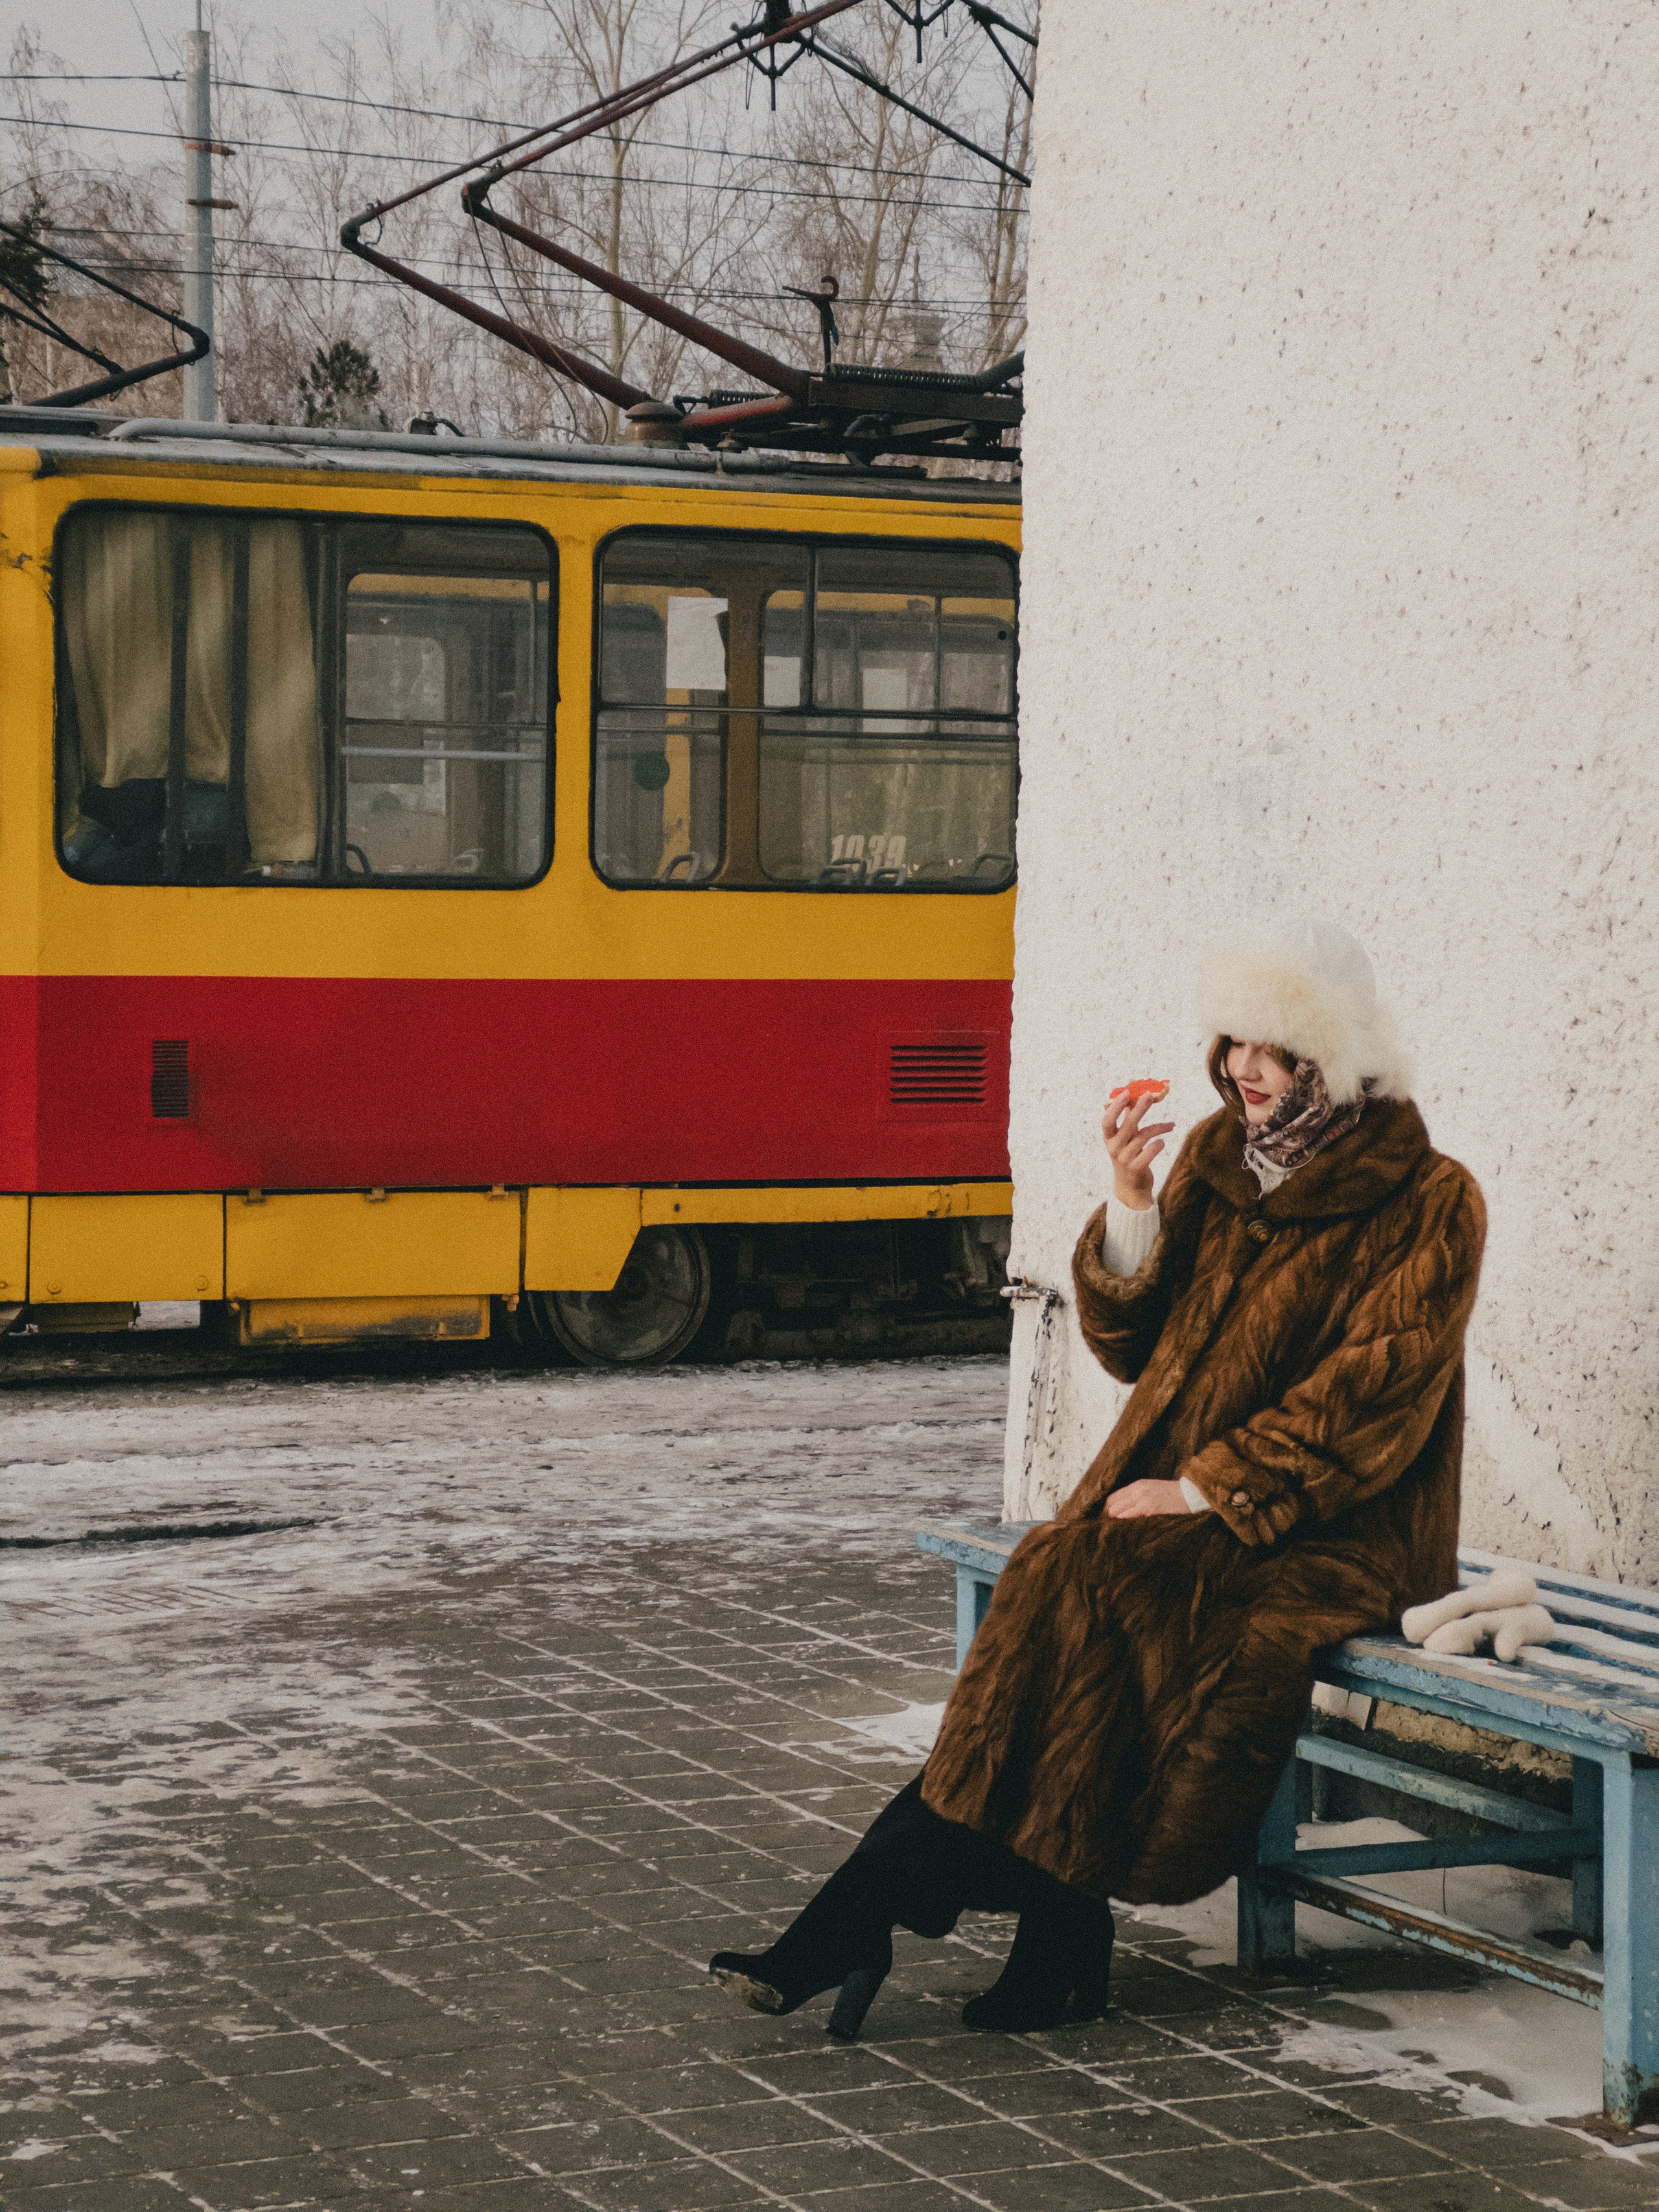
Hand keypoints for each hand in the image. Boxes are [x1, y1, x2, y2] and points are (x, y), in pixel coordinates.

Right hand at [1102, 1089, 1175, 1209]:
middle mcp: (1114, 1148)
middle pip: (1128, 1124)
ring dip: (1160, 1127)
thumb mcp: (1123, 1138)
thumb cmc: (1128, 1156)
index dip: (1115, 1106)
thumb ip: (1125, 1118)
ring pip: (1144, 1136)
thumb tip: (1128, 1095)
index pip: (1107, 1120)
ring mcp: (1124, 1159)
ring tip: (1171, 1125)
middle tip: (1150, 1095)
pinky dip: (1158, 1144)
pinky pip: (1150, 1151)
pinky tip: (1163, 1142)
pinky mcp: (1136, 1168)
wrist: (1131, 1187)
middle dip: (1140, 1108)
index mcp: (1109, 1138)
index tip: (1126, 1092)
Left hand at [1105, 1479, 1192, 1519]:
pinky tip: (1123, 1526)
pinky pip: (1130, 1515)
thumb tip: (1124, 1507)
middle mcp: (1137, 1490)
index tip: (1106, 1515)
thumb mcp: (1151, 1489)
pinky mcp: (1149, 1508)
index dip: (1108, 1507)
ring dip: (1115, 1518)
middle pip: (1113, 1504)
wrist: (1188, 1494)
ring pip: (1118, 1510)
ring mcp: (1142, 1499)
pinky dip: (1125, 1520)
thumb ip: (1137, 1496)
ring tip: (1112, 1526)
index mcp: (1137, 1485)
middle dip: (1109, 1514)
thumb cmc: (1171, 1493)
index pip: (1113, 1496)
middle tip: (1107, 1523)